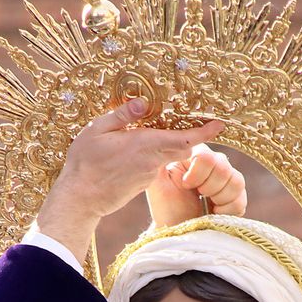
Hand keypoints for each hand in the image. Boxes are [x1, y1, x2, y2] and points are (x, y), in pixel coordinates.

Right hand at [38, 100, 223, 256]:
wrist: (81, 199)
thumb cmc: (85, 163)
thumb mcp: (98, 130)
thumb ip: (122, 115)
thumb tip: (143, 102)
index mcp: (145, 145)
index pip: (185, 139)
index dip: (205, 131)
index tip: (220, 124)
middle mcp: (152, 161)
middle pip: (182, 148)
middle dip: (191, 136)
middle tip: (196, 120)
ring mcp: (149, 175)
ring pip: (168, 156)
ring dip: (169, 144)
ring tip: (158, 128)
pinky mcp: (143, 183)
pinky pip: (155, 165)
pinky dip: (155, 155)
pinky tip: (138, 148)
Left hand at [146, 144, 248, 227]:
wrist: (178, 229)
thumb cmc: (166, 206)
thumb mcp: (157, 180)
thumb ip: (161, 157)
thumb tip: (172, 139)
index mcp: (195, 154)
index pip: (207, 157)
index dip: (197, 175)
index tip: (185, 185)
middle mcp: (214, 161)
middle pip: (223, 168)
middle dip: (208, 188)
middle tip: (197, 195)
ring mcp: (228, 177)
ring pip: (236, 182)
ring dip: (219, 199)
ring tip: (207, 204)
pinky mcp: (237, 194)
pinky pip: (242, 199)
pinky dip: (228, 210)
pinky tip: (215, 212)